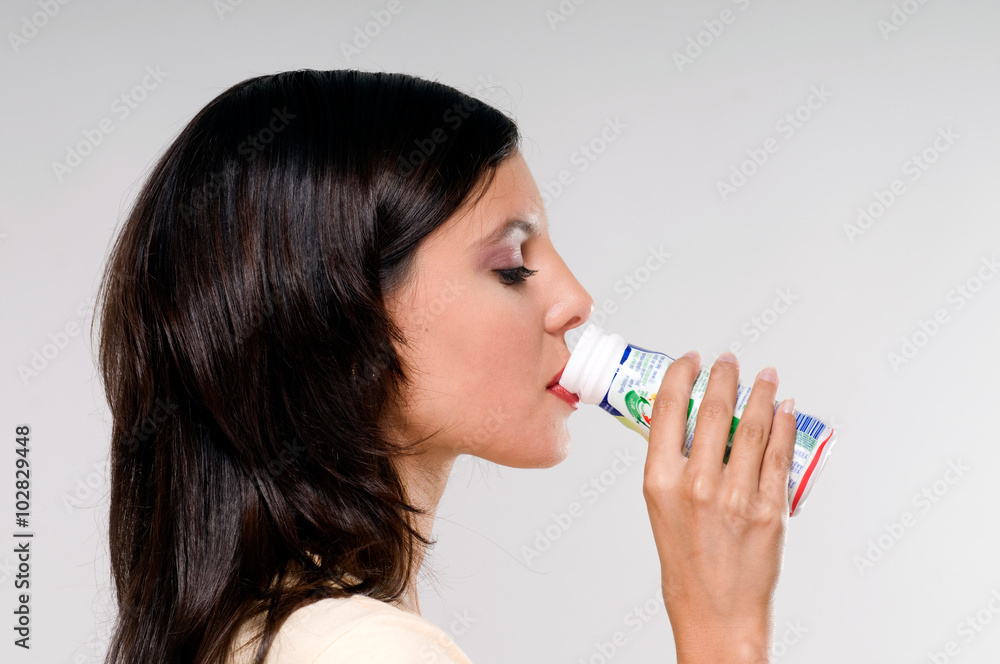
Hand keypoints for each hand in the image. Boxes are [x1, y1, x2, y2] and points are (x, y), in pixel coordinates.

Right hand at [641, 351, 796, 663]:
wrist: (715, 610)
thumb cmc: (685, 561)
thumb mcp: (659, 507)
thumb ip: (671, 463)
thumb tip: (689, 420)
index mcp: (659, 481)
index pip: (667, 409)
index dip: (681, 375)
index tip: (691, 359)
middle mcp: (696, 485)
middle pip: (713, 410)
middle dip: (725, 377)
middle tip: (731, 361)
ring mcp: (736, 497)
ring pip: (753, 427)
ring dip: (762, 394)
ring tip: (765, 377)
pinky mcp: (769, 510)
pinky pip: (778, 456)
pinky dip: (785, 425)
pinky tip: (786, 410)